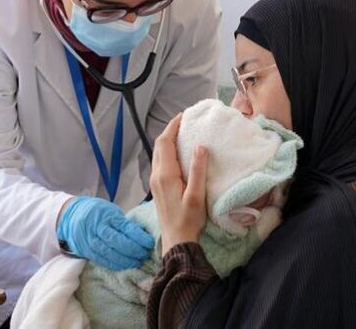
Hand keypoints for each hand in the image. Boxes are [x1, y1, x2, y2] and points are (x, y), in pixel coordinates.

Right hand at [56, 196, 154, 269]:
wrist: (70, 216)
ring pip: (110, 254)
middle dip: (134, 251)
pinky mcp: (86, 251)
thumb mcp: (110, 211)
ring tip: (138, 262)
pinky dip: (115, 265)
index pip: (126, 228)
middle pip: (118, 243)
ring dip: (126, 260)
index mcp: (106, 215)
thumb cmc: (96, 212)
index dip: (140, 237)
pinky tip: (125, 265)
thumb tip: (142, 236)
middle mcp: (97, 228)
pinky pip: (103, 260)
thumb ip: (123, 223)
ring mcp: (90, 240)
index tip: (150, 243)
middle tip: (145, 254)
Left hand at [150, 114, 209, 255]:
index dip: (173, 126)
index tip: (184, 116)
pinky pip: (160, 162)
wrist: (176, 240)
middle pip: (160, 145)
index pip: (165, 142)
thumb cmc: (188, 219)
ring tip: (184, 133)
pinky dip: (168, 151)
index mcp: (165, 174)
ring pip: (159, 154)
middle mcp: (156, 175)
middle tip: (186, 122)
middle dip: (170, 130)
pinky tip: (180, 153)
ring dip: (168, 141)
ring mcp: (155, 182)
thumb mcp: (197, 196)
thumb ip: (198, 171)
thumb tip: (200, 146)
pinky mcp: (158, 187)